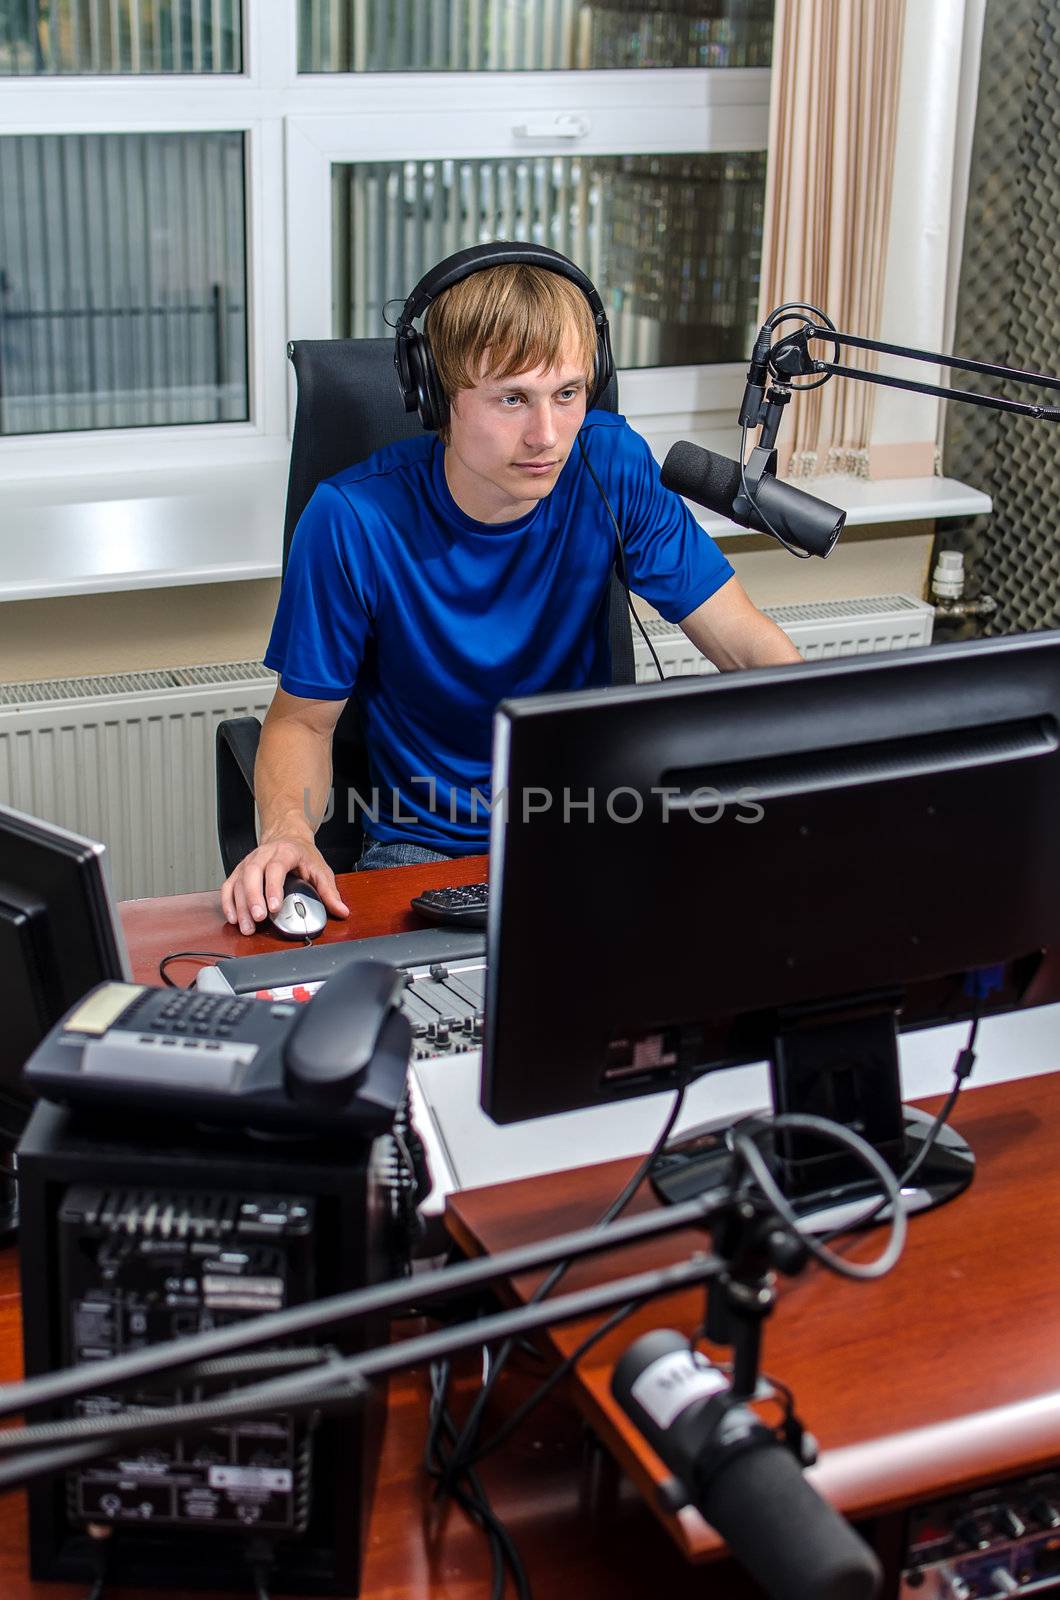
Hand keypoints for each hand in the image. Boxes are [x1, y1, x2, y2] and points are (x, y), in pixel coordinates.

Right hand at [220, 836, 349, 936]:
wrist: (288, 838)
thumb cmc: (303, 856)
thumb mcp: (321, 870)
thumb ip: (329, 892)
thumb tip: (341, 911)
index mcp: (285, 852)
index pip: (276, 868)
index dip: (273, 887)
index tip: (273, 907)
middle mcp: (263, 855)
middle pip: (252, 874)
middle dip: (253, 898)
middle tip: (258, 919)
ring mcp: (248, 862)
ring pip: (238, 881)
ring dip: (240, 906)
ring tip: (247, 926)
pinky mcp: (240, 871)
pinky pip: (229, 886)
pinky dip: (228, 902)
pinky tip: (233, 918)